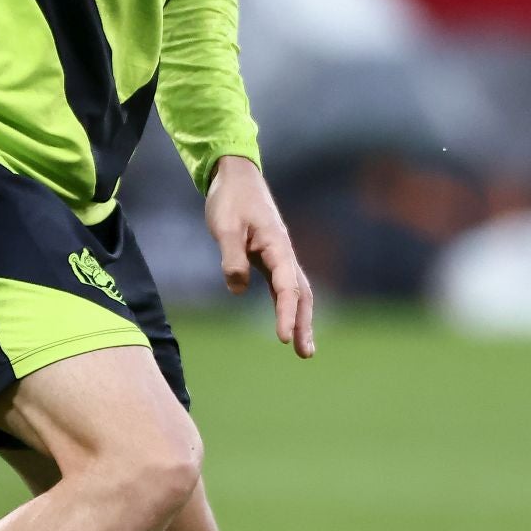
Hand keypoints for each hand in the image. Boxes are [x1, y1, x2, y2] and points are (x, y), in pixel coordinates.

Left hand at [205, 155, 314, 358]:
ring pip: (296, 291)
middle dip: (304, 323)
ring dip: (300, 318)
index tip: (281, 338)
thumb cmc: (230, 199)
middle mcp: (284, 252)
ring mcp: (279, 255)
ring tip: (302, 348)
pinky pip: (284, 286)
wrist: (235, 177)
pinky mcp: (269, 257)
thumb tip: (239, 289)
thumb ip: (232, 257)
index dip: (285, 313)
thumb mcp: (225, 226)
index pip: (286, 286)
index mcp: (277, 245)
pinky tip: (286, 322)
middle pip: (301, 293)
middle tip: (304, 353)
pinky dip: (288, 305)